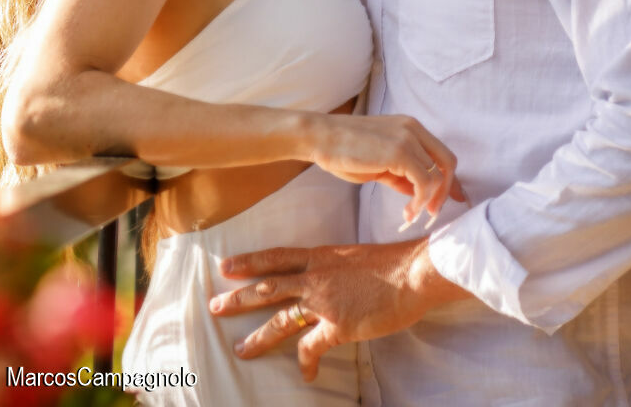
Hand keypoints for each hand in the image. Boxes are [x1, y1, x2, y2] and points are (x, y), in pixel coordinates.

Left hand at [208, 239, 470, 381]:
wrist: (415, 271)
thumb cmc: (394, 263)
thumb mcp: (355, 256)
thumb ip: (337, 266)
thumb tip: (332, 277)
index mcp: (320, 256)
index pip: (276, 257)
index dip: (249, 261)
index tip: (226, 265)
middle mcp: (316, 276)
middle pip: (267, 287)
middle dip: (238, 298)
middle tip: (214, 306)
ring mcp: (324, 301)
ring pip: (280, 319)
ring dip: (259, 336)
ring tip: (241, 350)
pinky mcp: (339, 325)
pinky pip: (313, 347)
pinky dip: (306, 362)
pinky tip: (304, 374)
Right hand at [305, 113, 464, 226]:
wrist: (319, 137)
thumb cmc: (343, 150)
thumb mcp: (379, 162)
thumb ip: (400, 174)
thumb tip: (417, 192)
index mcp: (409, 127)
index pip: (441, 153)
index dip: (449, 179)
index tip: (451, 199)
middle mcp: (413, 129)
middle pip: (448, 162)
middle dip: (445, 191)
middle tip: (432, 212)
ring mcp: (407, 139)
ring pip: (437, 175)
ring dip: (429, 201)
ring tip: (410, 214)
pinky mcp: (400, 152)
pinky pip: (424, 182)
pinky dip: (420, 200)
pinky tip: (407, 210)